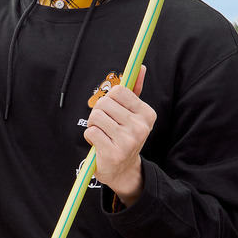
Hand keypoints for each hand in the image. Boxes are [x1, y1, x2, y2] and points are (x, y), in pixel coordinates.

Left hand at [83, 66, 155, 205]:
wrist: (123, 169)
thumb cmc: (124, 136)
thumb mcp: (133, 114)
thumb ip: (135, 90)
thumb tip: (139, 67)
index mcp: (147, 114)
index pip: (119, 91)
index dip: (109, 99)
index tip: (112, 110)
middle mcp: (140, 127)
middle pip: (104, 103)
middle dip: (98, 112)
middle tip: (105, 125)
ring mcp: (128, 141)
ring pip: (96, 116)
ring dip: (93, 125)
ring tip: (102, 134)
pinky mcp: (113, 153)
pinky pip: (91, 132)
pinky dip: (90, 136)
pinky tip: (99, 144)